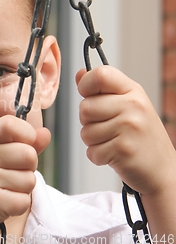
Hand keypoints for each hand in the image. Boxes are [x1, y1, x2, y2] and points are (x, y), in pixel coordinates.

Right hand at [0, 115, 49, 243]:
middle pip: (29, 154)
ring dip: (23, 191)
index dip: (26, 133)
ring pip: (29, 180)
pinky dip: (18, 207)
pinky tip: (2, 206)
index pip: (10, 123)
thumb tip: (45, 133)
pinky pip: (23, 201)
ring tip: (4, 192)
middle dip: (28, 170)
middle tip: (10, 179)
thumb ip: (25, 146)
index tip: (24, 146)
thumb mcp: (1, 161)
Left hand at [75, 66, 175, 196]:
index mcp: (133, 91)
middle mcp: (133, 106)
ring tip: (113, 142)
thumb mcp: (126, 105)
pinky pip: (92, 152)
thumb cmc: (140, 136)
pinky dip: (99, 157)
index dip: (86, 85)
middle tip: (107, 128)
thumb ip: (101, 89)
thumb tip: (80, 74)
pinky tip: (115, 155)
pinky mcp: (124, 150)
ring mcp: (130, 127)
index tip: (90, 96)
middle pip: (85, 107)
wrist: (163, 169)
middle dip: (88, 122)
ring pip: (85, 132)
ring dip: (94, 142)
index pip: (100, 75)